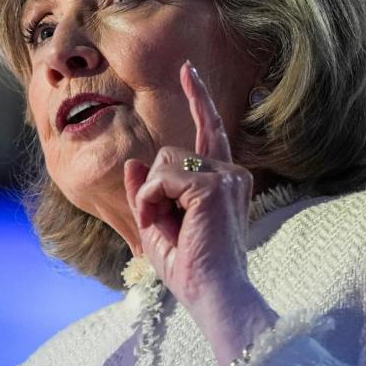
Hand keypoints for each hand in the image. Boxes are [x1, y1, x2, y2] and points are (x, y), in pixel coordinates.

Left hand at [123, 61, 275, 365]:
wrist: (215, 295)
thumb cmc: (192, 271)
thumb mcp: (158, 228)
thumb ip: (147, 194)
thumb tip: (134, 164)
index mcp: (224, 183)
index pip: (209, 131)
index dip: (198, 98)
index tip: (187, 69)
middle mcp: (231, 174)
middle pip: (170, 154)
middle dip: (154, 190)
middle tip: (167, 228)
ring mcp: (225, 177)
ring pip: (164, 162)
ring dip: (153, 198)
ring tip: (170, 229)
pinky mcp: (213, 186)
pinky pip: (162, 177)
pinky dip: (153, 201)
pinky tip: (168, 224)